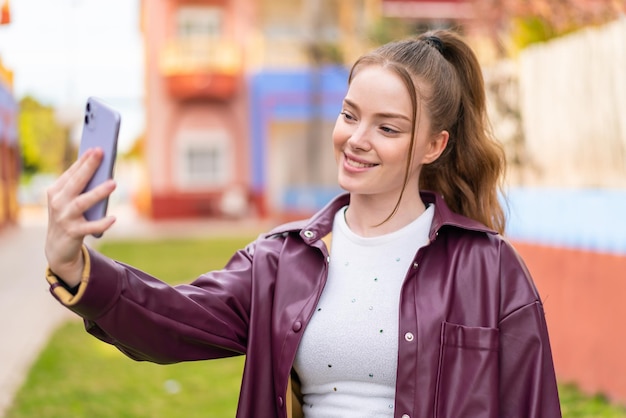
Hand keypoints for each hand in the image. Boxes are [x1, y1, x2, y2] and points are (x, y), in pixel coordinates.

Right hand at [45, 148, 116, 286]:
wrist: (58, 248)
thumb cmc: (69, 217)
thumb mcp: (71, 201)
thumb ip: (82, 187)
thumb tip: (103, 171)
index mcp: (56, 191)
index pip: (71, 173)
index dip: (84, 160)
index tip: (96, 148)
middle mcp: (58, 203)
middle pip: (76, 183)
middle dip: (88, 167)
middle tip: (101, 154)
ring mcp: (64, 218)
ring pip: (82, 203)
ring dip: (98, 193)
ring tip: (113, 183)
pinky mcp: (73, 233)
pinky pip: (90, 227)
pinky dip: (102, 223)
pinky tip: (114, 218)